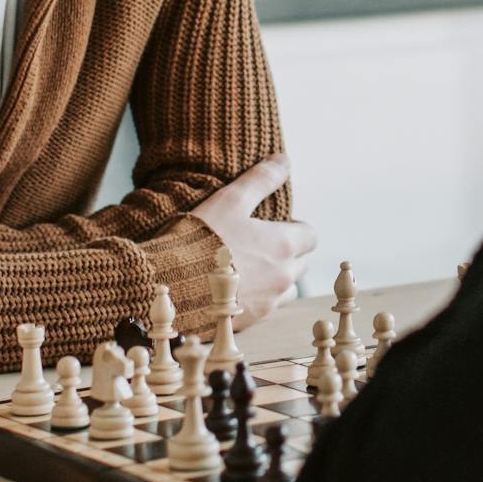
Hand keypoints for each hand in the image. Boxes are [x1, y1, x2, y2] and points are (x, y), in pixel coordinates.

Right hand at [190, 153, 316, 323]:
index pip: (311, 236)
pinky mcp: (249, 322)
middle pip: (300, 263)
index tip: (277, 225)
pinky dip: (255, 298)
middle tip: (258, 245)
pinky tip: (232, 288)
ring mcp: (267, 303)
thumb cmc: (201, 238)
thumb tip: (284, 160)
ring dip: (273, 278)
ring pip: (284, 289)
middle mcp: (282, 277)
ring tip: (246, 268)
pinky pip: (263, 308)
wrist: (171, 284)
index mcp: (283, 245)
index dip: (297, 228)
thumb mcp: (230, 200)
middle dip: (287, 253)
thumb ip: (260, 180)